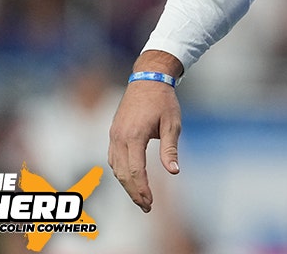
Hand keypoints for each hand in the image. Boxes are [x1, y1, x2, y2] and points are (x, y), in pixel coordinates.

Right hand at [107, 55, 183, 212]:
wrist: (148, 79)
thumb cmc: (163, 101)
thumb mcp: (172, 124)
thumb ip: (170, 149)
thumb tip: (174, 171)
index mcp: (134, 136)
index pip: (135, 171)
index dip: (142, 190)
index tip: (151, 203)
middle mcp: (119, 138)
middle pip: (123, 174)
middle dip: (134, 193)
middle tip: (147, 207)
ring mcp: (113, 136)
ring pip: (116, 168)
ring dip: (126, 184)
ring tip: (141, 197)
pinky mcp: (113, 133)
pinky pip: (113, 159)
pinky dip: (121, 172)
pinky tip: (131, 179)